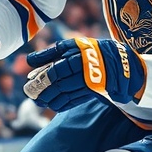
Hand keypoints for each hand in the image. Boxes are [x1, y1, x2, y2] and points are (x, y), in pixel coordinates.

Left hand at [24, 38, 144, 111]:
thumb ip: (51, 53)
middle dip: (45, 91)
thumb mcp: (72, 45)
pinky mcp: (96, 92)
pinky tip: (54, 106)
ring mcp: (92, 82)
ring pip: (68, 94)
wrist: (122, 60)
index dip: (43, 77)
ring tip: (40, 102)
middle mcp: (85, 69)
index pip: (57, 69)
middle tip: (31, 95)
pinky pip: (76, 100)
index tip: (30, 82)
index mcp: (78, 55)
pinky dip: (64, 104)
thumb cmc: (91, 50)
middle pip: (61, 84)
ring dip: (52, 100)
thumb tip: (29, 61)